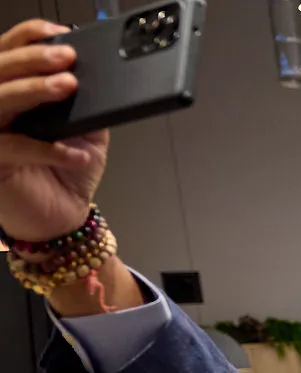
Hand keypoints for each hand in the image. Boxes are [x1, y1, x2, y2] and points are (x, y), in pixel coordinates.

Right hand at [0, 20, 107, 241]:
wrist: (65, 216)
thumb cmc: (68, 171)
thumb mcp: (86, 129)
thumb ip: (85, 103)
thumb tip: (98, 76)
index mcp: (12, 93)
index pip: (7, 54)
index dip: (28, 39)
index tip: (61, 35)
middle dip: (31, 59)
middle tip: (66, 58)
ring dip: (32, 89)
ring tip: (68, 86)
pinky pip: (12, 148)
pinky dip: (46, 148)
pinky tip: (76, 153)